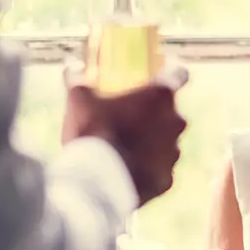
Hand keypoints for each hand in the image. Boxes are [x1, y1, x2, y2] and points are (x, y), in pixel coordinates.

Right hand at [61, 66, 187, 205]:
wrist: (98, 182)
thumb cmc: (93, 132)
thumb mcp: (80, 101)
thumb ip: (78, 82)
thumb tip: (71, 68)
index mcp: (159, 97)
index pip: (178, 75)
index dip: (174, 74)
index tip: (166, 75)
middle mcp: (175, 122)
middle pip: (171, 113)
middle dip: (155, 115)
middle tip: (130, 119)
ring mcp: (174, 153)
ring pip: (167, 144)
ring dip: (152, 144)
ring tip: (124, 150)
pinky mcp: (167, 179)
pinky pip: (159, 171)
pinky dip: (147, 170)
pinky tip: (126, 172)